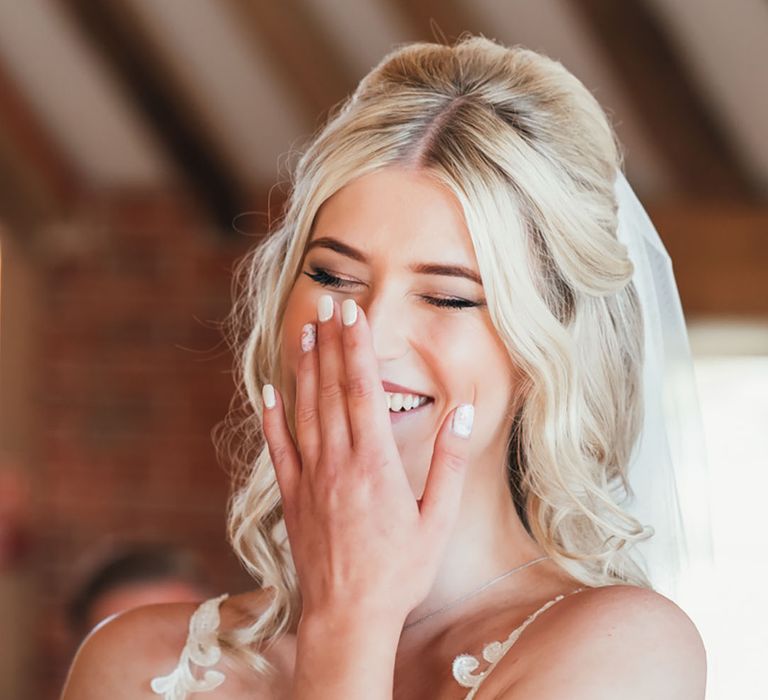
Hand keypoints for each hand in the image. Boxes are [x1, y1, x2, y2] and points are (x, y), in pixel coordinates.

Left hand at [261, 294, 474, 621]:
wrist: (348, 615)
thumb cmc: (399, 571)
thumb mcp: (438, 520)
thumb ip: (450, 463)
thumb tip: (463, 412)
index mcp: (376, 464)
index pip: (363, 391)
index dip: (356, 348)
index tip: (353, 314)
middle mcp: (338, 463)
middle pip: (331, 390)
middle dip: (330, 342)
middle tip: (328, 302)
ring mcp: (310, 478)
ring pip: (304, 410)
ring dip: (304, 367)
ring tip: (304, 330)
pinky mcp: (291, 496)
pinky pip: (278, 447)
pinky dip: (272, 415)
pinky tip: (269, 389)